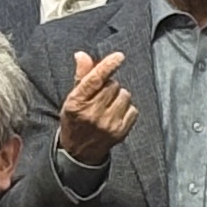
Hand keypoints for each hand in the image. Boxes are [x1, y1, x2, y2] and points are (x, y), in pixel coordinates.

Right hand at [55, 49, 136, 165]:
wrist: (79, 151)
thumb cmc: (75, 120)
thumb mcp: (73, 98)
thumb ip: (81, 76)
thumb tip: (82, 55)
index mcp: (76, 102)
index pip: (95, 79)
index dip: (108, 66)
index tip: (119, 56)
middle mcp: (91, 114)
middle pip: (113, 85)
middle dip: (109, 86)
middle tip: (101, 96)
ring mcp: (107, 124)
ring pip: (125, 95)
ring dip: (119, 97)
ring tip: (108, 106)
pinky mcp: (120, 132)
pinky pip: (133, 110)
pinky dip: (127, 110)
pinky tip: (116, 115)